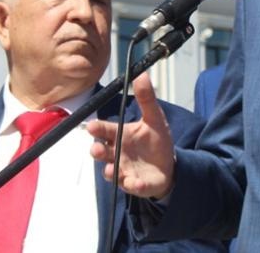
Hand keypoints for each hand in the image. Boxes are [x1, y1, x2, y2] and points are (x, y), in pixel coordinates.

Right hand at [87, 73, 175, 198]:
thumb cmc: (155, 140)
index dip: (97, 128)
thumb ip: (147, 99)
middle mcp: (118, 153)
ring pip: (112, 172)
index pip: (105, 130)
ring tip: (112, 169)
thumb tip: (142, 74)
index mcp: (120, 135)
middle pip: (102, 152)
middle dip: (97, 151)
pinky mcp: (136, 184)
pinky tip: (136, 183)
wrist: (168, 165)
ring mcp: (125, 170)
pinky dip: (133, 185)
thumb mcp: (155, 118)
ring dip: (110, 171)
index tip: (91, 127)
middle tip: (96, 149)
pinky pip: (132, 186)